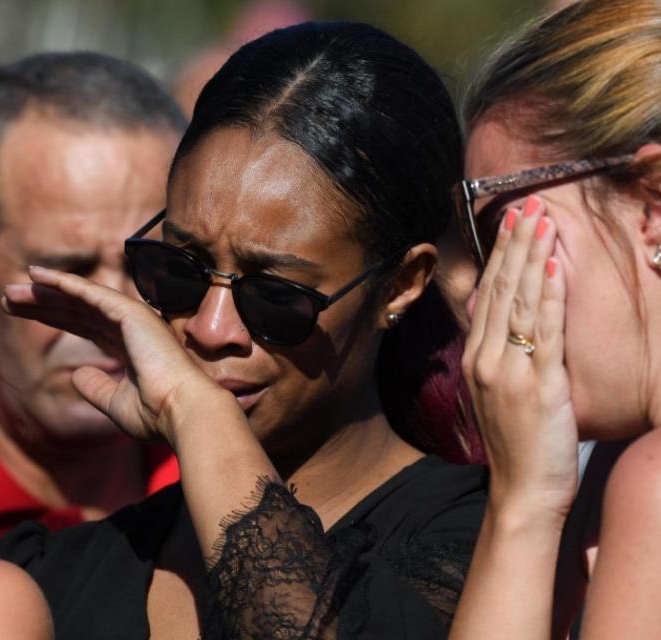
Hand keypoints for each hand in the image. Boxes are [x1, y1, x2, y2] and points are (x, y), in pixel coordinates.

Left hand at [2, 266, 235, 444]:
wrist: (183, 413)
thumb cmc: (157, 414)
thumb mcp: (115, 403)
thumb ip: (95, 387)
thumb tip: (77, 374)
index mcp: (128, 348)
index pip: (83, 325)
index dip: (53, 316)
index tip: (20, 313)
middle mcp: (130, 328)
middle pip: (76, 309)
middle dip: (42, 303)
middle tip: (8, 297)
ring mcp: (132, 318)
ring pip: (79, 298)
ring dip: (45, 291)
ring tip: (11, 289)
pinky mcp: (131, 313)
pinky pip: (90, 293)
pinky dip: (64, 283)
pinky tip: (38, 276)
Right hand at [463, 195, 577, 519]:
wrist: (520, 491)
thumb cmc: (515, 444)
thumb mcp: (495, 394)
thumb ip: (495, 354)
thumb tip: (496, 317)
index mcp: (476, 358)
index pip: (488, 295)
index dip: (499, 255)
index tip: (510, 221)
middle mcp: (486, 358)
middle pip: (501, 289)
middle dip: (515, 242)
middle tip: (528, 203)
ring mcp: (510, 370)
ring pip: (520, 302)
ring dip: (533, 256)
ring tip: (543, 219)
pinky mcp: (538, 384)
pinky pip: (544, 331)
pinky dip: (550, 295)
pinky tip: (555, 266)